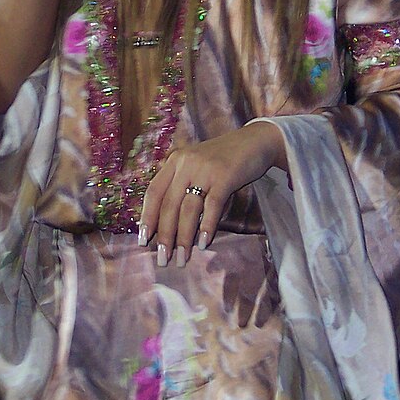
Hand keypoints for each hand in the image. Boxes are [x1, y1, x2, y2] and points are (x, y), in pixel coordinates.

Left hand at [138, 121, 286, 266]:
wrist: (255, 140)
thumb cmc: (223, 158)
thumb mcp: (195, 164)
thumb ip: (181, 183)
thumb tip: (167, 221)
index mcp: (175, 161)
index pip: (154, 192)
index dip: (147, 217)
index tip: (143, 240)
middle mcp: (186, 163)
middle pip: (169, 204)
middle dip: (165, 235)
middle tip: (163, 259)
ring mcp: (205, 169)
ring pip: (188, 209)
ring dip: (184, 237)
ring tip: (183, 258)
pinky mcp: (225, 176)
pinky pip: (212, 205)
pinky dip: (207, 226)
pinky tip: (204, 243)